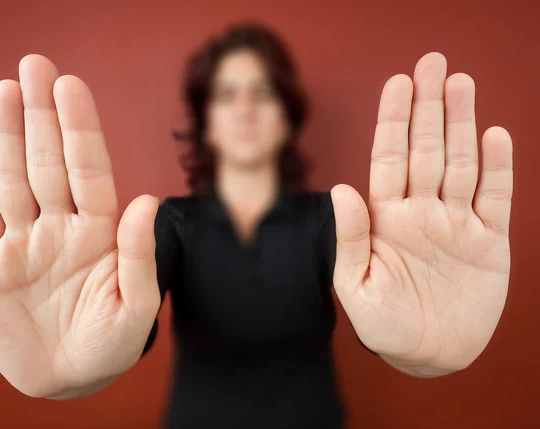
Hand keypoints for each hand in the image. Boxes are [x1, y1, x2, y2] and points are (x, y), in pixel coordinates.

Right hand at [0, 55, 160, 397]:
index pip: (89, 169)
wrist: (68, 378)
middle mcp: (61, 228)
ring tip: (6, 90)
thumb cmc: (111, 345)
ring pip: (13, 179)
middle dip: (42, 115)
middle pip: (50, 161)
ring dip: (9, 135)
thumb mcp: (136, 306)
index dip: (80, 128)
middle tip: (34, 65)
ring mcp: (23, 242)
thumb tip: (147, 201)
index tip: (71, 87)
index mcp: (100, 232)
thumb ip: (139, 255)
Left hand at [330, 52, 512, 374]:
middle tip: (432, 62)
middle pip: (425, 149)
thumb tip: (341, 188)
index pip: (389, 158)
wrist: (427, 354)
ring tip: (460, 83)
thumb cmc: (384, 324)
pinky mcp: (489, 242)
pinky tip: (494, 135)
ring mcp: (456, 223)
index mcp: (385, 219)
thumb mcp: (356, 287)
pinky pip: (495, 197)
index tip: (398, 83)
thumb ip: (350, 238)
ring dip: (461, 124)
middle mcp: (420, 212)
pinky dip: (497, 168)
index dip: (394, 120)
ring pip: (460, 163)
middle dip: (428, 107)